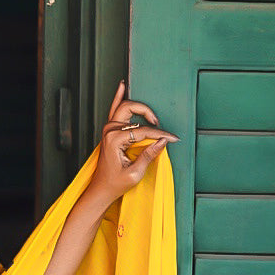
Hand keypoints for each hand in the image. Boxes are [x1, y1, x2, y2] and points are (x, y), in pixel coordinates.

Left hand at [87, 81, 178, 207]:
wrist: (101, 189)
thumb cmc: (115, 183)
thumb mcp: (135, 173)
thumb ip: (149, 154)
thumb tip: (163, 140)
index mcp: (114, 140)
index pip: (144, 131)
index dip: (161, 135)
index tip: (173, 139)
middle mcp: (109, 130)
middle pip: (132, 109)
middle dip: (149, 115)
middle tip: (160, 128)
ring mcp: (108, 129)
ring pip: (126, 107)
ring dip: (141, 109)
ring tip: (153, 118)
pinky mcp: (109, 131)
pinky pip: (114, 109)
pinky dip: (118, 97)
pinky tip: (122, 86)